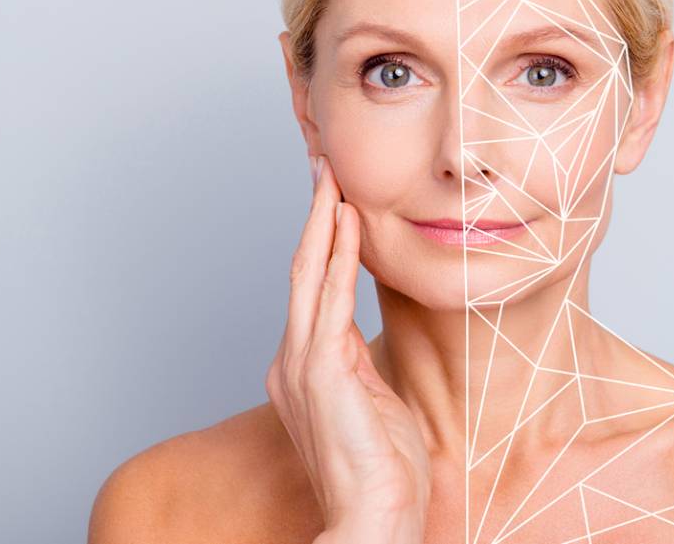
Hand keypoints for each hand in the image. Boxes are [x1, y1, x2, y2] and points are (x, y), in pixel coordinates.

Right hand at [264, 154, 430, 541]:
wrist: (374, 517)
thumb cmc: (381, 466)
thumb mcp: (371, 399)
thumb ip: (358, 359)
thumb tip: (356, 329)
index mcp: (304, 367)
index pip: (311, 289)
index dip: (321, 240)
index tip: (333, 200)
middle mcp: (292, 360)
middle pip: (301, 270)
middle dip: (314, 214)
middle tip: (324, 165)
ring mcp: (301, 364)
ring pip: (308, 273)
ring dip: (322, 220)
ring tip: (331, 175)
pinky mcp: (320, 371)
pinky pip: (329, 297)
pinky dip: (336, 253)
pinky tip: (345, 219)